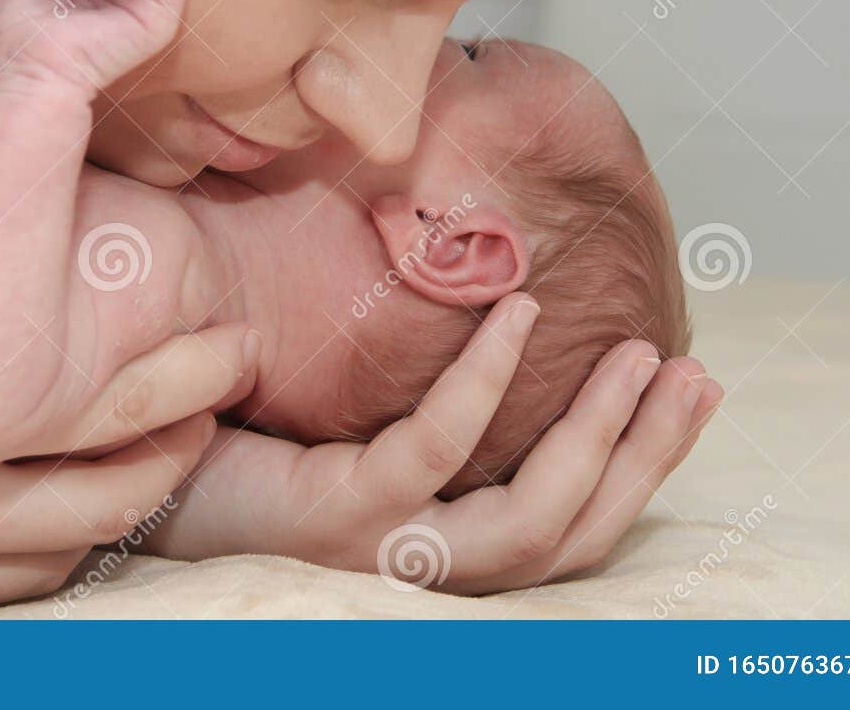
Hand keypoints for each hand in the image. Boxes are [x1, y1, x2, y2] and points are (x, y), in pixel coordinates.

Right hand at [0, 158, 258, 616]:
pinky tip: (64, 517)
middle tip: (230, 390)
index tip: (234, 339)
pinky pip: (10, 593)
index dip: (184, 377)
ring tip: (171, 450)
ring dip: (136, 500)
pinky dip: (62, 551)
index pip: (102, 413)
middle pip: (115, 495)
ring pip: (74, 554)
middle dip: (189, 440)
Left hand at [140, 293, 721, 593]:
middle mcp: (430, 567)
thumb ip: (448, 382)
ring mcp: (388, 550)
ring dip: (596, 431)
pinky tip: (516, 312)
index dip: (644, 463)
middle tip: (697, 373)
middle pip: (575, 533)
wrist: (152, 457)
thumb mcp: (378, 406)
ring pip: (528, 517)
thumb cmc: (267, 427)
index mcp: (449, 544)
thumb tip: (516, 280)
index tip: (692, 385)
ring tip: (638, 354)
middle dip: (646, 455)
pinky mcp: (341, 515)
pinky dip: (485, 382)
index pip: (576, 525)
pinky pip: (435, 449)